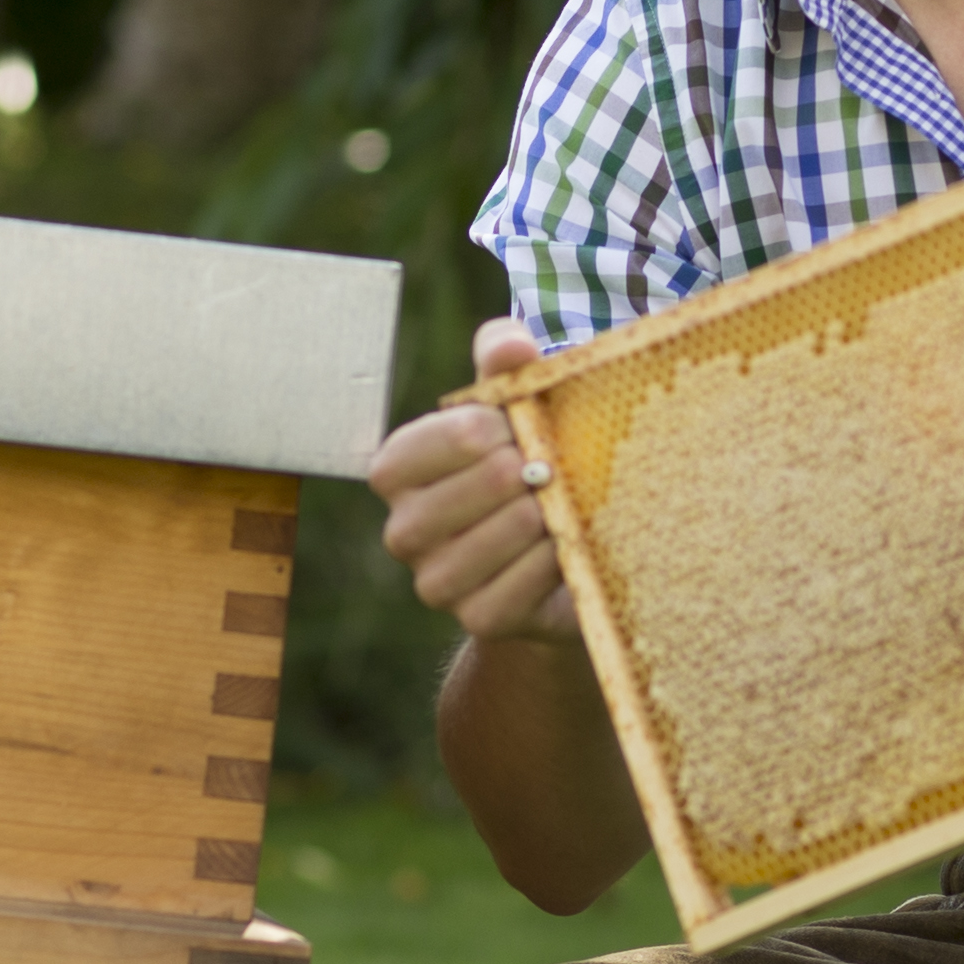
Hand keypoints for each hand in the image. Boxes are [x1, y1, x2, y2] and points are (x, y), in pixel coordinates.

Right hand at [369, 317, 580, 641]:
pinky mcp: (478, 619)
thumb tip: (514, 344)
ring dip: (546, 514)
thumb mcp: (515, 406)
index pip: (443, 438)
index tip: (523, 428)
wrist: (556, 557)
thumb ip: (505, 362)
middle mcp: (403, 530)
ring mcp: (435, 582)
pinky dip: (554, 560)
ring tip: (562, 503)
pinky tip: (566, 545)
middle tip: (553, 467)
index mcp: (397, 470)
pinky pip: (520, 585)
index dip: (496, 428)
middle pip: (481, 484)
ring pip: (503, 535)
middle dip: (530, 469)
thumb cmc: (527, 463)